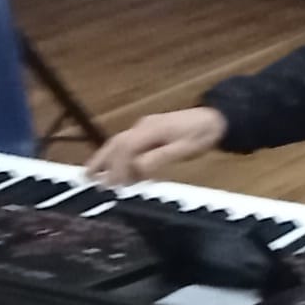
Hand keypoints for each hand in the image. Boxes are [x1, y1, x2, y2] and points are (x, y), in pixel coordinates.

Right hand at [85, 107, 227, 185]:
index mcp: (150, 129)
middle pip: (116, 143)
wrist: (218, 118)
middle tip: (86, 179)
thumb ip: (160, 158)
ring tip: (92, 174)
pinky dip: (119, 156)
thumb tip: (137, 169)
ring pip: (120, 142)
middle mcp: (143, 126)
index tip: (113, 185)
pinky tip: (118, 169)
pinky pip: (129, 143)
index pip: (125, 148)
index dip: (116, 167)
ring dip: (106, 158)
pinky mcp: (151, 131)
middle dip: (101, 160)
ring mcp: (146, 127)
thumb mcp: (184, 149)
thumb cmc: (202, 135)